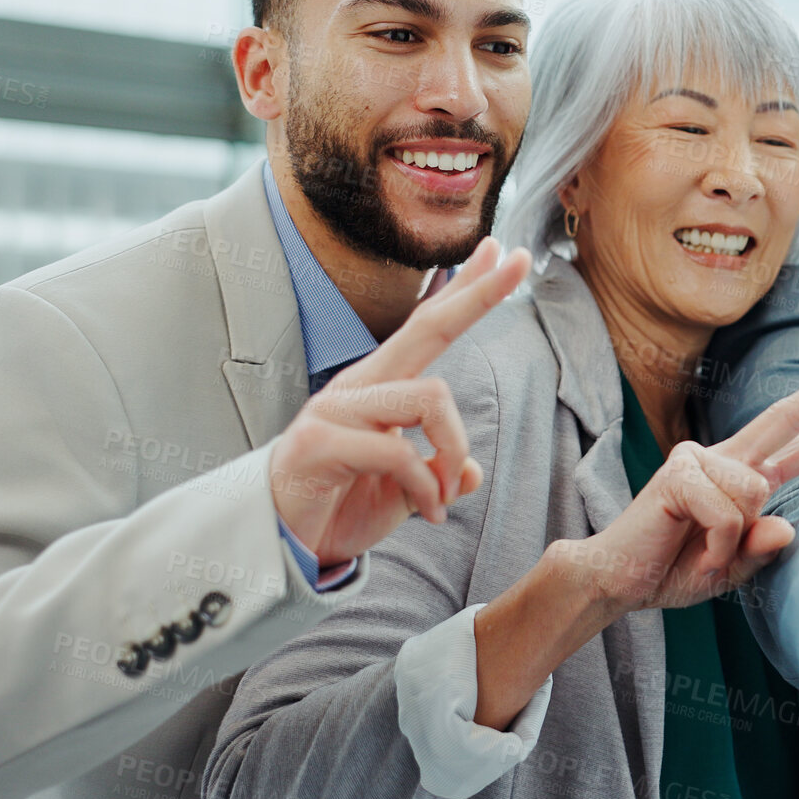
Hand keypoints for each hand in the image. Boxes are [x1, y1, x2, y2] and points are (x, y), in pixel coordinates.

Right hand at [269, 237, 531, 565]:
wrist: (279, 546)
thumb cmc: (339, 509)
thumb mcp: (406, 492)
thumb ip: (438, 474)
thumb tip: (472, 471)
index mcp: (380, 387)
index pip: (428, 326)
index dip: (466, 290)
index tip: (503, 252)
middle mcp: (359, 386)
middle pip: (428, 327)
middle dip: (478, 295)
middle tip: (519, 258)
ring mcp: (336, 409)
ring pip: (430, 397)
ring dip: (452, 451)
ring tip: (445, 497)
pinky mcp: (319, 441)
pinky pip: (401, 451)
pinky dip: (427, 487)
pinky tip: (427, 514)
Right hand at [570, 359, 798, 612]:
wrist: (617, 581)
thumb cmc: (673, 570)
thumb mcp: (733, 568)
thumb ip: (764, 549)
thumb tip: (789, 527)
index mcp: (744, 478)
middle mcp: (726, 459)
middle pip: (786, 417)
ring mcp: (700, 460)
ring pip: (756, 493)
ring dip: (734, 539)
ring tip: (702, 552)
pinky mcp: (679, 474)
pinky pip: (728, 513)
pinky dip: (716, 544)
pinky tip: (690, 548)